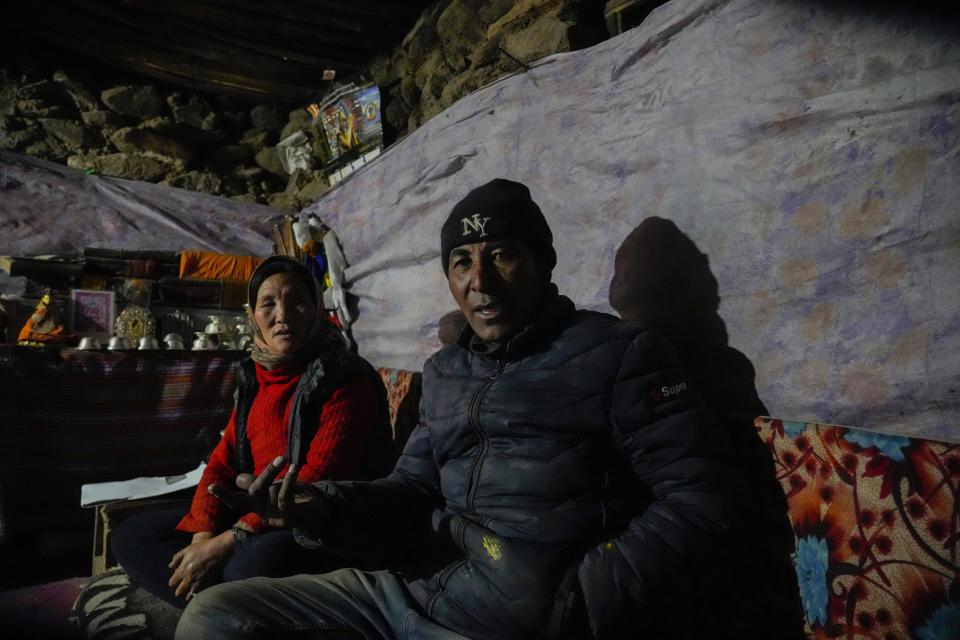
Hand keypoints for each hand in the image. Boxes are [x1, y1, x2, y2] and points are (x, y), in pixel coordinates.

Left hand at [168, 531, 234, 600]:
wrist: (216, 550)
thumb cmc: (201, 548)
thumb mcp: (186, 550)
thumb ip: (176, 558)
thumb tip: (170, 566)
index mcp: (182, 570)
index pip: (172, 582)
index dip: (172, 582)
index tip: (173, 581)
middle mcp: (188, 578)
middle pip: (179, 591)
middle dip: (178, 591)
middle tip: (178, 591)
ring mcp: (197, 581)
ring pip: (188, 594)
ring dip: (186, 594)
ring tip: (186, 596)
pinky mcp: (206, 582)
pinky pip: (198, 592)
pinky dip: (195, 594)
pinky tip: (195, 595)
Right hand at [208, 456, 328, 528]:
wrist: (318, 512)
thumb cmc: (294, 497)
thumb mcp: (274, 487)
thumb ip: (256, 483)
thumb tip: (238, 479)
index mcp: (256, 506)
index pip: (236, 502)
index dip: (224, 494)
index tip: (210, 487)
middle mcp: (262, 513)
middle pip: (256, 491)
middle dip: (267, 473)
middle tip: (280, 458)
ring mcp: (275, 518)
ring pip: (273, 491)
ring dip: (286, 477)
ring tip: (294, 468)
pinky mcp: (288, 518)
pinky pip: (285, 497)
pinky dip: (289, 481)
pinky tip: (294, 469)